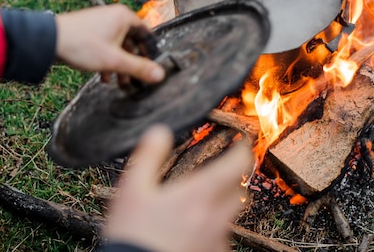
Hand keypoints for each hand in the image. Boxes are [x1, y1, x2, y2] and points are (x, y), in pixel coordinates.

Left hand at [55, 4, 164, 83]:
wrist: (48, 41)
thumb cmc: (81, 44)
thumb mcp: (114, 60)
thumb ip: (139, 68)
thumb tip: (160, 75)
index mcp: (124, 17)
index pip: (147, 34)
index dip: (150, 53)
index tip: (151, 68)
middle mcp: (114, 17)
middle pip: (132, 42)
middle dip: (133, 64)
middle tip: (135, 81)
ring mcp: (101, 23)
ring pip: (118, 46)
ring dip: (120, 65)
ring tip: (119, 83)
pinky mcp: (90, 31)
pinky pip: (106, 46)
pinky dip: (107, 61)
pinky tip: (104, 76)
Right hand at [104, 125, 251, 251]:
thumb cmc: (133, 234)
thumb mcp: (132, 190)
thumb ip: (149, 156)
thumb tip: (160, 132)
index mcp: (199, 194)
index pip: (237, 164)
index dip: (241, 150)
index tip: (239, 143)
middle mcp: (216, 218)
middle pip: (240, 191)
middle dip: (232, 180)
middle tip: (216, 174)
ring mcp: (217, 241)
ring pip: (231, 217)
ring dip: (221, 207)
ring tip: (197, 207)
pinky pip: (221, 239)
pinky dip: (212, 231)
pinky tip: (191, 231)